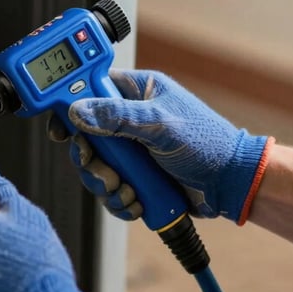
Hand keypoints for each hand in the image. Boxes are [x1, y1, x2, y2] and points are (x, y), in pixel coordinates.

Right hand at [60, 69, 272, 223]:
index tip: (62, 130)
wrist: (230, 183)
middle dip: (91, 160)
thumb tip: (78, 110)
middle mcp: (128, 119)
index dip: (69, 107)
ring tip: (126, 191)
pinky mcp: (135, 176)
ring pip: (94, 167)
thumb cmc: (207, 143)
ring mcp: (131, 150)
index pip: (88, 90)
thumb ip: (117, 116)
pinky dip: (118, 201)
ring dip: (104, 185)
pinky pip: (109, 189)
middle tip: (105, 171)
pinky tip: (136, 201)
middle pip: (85, 136)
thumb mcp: (160, 124)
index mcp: (136, 93)